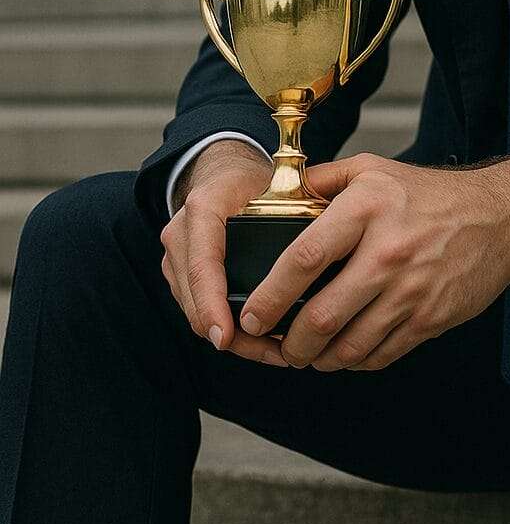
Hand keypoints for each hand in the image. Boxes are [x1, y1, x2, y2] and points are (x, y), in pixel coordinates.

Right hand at [159, 140, 291, 368]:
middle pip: (197, 299)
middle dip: (233, 336)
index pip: (202, 266)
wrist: (221, 169)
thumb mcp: (274, 184)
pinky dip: (227, 329)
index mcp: (203, 209)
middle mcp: (180, 234)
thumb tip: (320, 256)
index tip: (227, 338)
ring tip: (278, 353)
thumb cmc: (252, 178)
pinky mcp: (179, 273)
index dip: (213, 306)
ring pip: (196, 312)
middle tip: (277, 354)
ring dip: (234, 340)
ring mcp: (176, 256)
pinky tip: (262, 342)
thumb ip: (290, 211)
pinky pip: (199, 309)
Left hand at [235, 153, 509, 371]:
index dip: (270, 294)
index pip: (304, 258)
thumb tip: (276, 194)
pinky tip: (344, 351)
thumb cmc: (429, 194)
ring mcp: (411, 290)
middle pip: (321, 317)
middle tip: (276, 345)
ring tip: (306, 354)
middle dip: (289, 344)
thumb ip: (323, 180)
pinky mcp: (430, 319)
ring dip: (319, 360)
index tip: (251, 315)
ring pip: (349, 347)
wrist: (499, 217)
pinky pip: (380, 355)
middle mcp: (388, 251)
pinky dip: (354, 362)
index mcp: (367, 208)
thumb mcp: (374, 170)